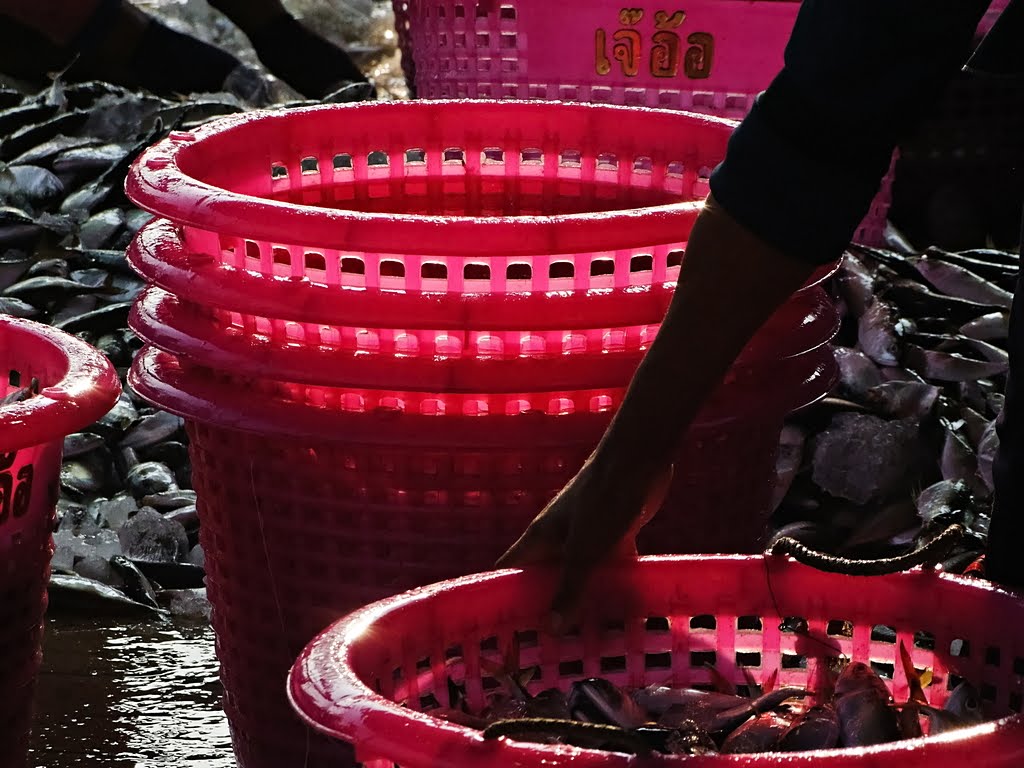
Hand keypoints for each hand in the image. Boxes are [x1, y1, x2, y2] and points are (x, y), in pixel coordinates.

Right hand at [495, 458, 672, 633]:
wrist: (637, 461)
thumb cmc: (602, 501)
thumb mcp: (583, 551)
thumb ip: (568, 589)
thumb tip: (550, 630)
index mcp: (539, 540)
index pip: (509, 572)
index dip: (502, 600)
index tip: (505, 633)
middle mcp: (558, 540)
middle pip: (545, 580)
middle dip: (547, 610)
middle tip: (549, 651)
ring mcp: (586, 537)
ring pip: (579, 577)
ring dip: (583, 602)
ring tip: (586, 641)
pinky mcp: (614, 536)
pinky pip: (609, 568)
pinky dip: (614, 587)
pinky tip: (624, 612)